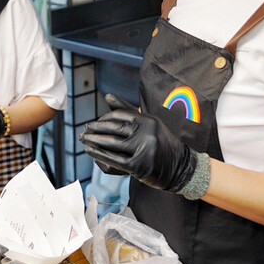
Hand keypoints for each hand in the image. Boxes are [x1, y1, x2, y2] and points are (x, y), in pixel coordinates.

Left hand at [79, 94, 197, 191]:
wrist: (180, 167)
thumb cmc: (160, 143)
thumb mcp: (147, 124)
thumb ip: (127, 110)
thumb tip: (107, 96)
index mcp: (149, 120)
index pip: (119, 114)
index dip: (104, 118)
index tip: (95, 122)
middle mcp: (147, 133)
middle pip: (114, 128)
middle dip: (96, 128)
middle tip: (85, 129)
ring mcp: (143, 150)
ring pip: (111, 143)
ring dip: (94, 141)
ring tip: (83, 139)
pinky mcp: (138, 166)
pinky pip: (113, 159)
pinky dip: (99, 154)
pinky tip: (90, 151)